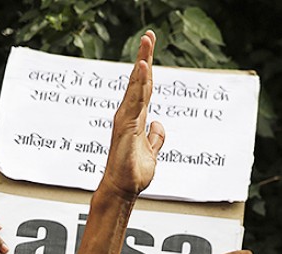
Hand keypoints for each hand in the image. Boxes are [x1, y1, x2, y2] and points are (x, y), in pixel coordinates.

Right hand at [98, 31, 165, 201]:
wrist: (123, 189)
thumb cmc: (133, 173)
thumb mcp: (152, 152)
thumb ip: (155, 137)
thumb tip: (158, 123)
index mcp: (135, 118)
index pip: (144, 88)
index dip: (147, 69)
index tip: (150, 48)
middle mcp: (128, 114)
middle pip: (138, 80)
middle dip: (145, 56)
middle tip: (149, 35)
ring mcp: (126, 119)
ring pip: (136, 86)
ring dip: (142, 63)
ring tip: (147, 43)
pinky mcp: (127, 126)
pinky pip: (135, 100)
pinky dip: (139, 82)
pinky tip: (143, 67)